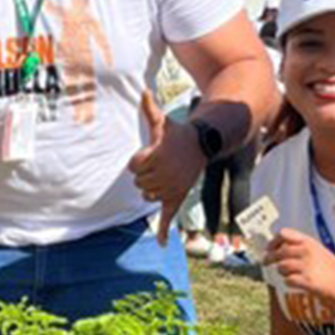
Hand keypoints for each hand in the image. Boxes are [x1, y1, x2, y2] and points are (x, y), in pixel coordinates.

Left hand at [128, 90, 203, 244]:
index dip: (140, 159)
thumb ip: (149, 109)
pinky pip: (168, 216)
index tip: (153, 152)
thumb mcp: (163, 122)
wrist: (202, 146)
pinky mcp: (176, 198)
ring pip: (147, 195)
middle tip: (162, 162)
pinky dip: (163, 231)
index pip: (133, 166)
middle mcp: (162, 175)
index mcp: (155, 157)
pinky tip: (161, 244)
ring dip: (152, 187)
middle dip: (147, 173)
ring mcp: (170, 189)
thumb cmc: (177, 134)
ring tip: (166, 173)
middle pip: (138, 182)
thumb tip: (143, 90)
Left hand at [264, 228, 334, 305]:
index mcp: (310, 242)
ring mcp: (306, 266)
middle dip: (270, 258)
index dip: (273, 241)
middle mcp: (307, 251)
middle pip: (279, 252)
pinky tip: (296, 283)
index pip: (284, 234)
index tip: (269, 248)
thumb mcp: (319, 251)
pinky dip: (290, 283)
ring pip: (281, 267)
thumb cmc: (334, 270)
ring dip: (282, 272)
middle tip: (267, 262)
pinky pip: (288, 280)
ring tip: (289, 274)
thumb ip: (302, 248)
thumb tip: (281, 249)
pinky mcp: (306, 280)